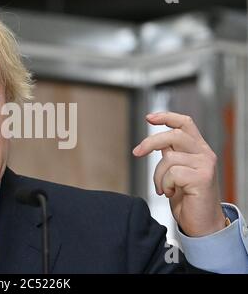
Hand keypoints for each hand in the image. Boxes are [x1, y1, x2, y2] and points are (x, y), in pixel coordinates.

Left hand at [133, 111, 225, 236]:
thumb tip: (157, 143)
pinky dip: (164, 184)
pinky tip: (170, 194)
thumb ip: (172, 155)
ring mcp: (205, 165)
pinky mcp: (203, 177)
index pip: (185, 124)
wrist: (202, 224)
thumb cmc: (187, 199)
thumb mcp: (177, 172)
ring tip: (163, 188)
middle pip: (173, 135)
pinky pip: (172, 173)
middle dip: (150, 142)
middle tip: (137, 153)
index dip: (167, 117)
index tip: (149, 118)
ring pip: (169, 158)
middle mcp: (204, 154)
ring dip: (158, 176)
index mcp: (198, 149)